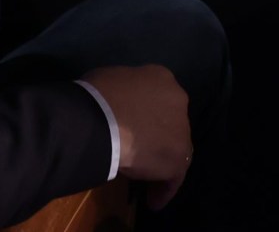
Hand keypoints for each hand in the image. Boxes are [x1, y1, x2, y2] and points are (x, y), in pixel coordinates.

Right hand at [83, 64, 192, 209]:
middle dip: (156, 136)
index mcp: (161, 77)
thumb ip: (124, 93)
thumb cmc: (97, 94)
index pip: (157, 98)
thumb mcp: (110, 80)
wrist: (100, 117)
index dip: (145, 113)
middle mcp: (178, 100)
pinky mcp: (178, 157)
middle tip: (137, 151)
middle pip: (170, 123)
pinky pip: (173, 177)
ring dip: (159, 163)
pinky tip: (152, 201)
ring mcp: (181, 130)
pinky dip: (162, 189)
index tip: (132, 124)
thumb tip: (119, 107)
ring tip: (142, 179)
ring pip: (173, 150)